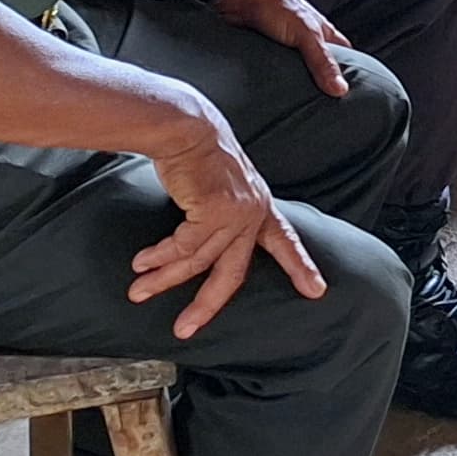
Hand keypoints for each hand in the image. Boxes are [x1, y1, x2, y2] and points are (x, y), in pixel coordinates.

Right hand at [128, 99, 327, 339]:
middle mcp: (253, 212)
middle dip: (207, 304)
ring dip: (164, 279)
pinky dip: (159, 258)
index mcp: (260, 206)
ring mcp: (236, 212)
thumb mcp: (222, 186)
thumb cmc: (198, 154)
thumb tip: (204, 245)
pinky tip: (142, 263)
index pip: (284, 240)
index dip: (300, 266)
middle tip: (185, 329)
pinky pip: (182, 247)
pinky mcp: (214, 210)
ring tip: (140, 291)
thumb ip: (223, 214)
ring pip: (198, 261)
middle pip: (233, 271)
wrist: (188, 126)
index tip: (317, 291)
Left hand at [204, 0, 353, 97]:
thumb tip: (340, 89)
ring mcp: (283, 47)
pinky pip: (272, 72)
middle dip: (319, 85)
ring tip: (295, 107)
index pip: (344, 56)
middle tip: (321, 109)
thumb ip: (322, 62)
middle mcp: (305, 40)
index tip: (349, 96)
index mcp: (322, 32)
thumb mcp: (306, 34)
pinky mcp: (263, 53)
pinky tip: (271, 94)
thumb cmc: (275, 2)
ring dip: (293, 84)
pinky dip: (272, 81)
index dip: (349, 74)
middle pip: (318, 67)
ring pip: (294, 71)